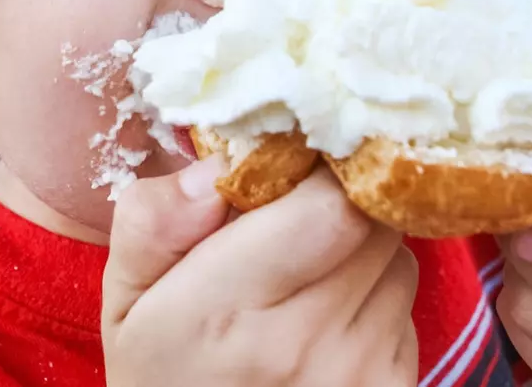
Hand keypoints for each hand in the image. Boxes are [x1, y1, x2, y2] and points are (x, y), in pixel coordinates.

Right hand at [102, 161, 418, 386]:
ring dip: (362, 247)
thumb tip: (217, 172)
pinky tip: (326, 320)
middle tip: (297, 213)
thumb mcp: (126, 301)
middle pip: (372, 222)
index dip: (322, 171)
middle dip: (341, 201)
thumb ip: (154, 224)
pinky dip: (375, 296)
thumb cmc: (164, 375)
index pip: (332, 207)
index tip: (293, 166)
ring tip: (306, 274)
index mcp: (224, 309)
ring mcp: (357, 374)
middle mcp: (302, 345)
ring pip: (397, 258)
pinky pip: (405, 306)